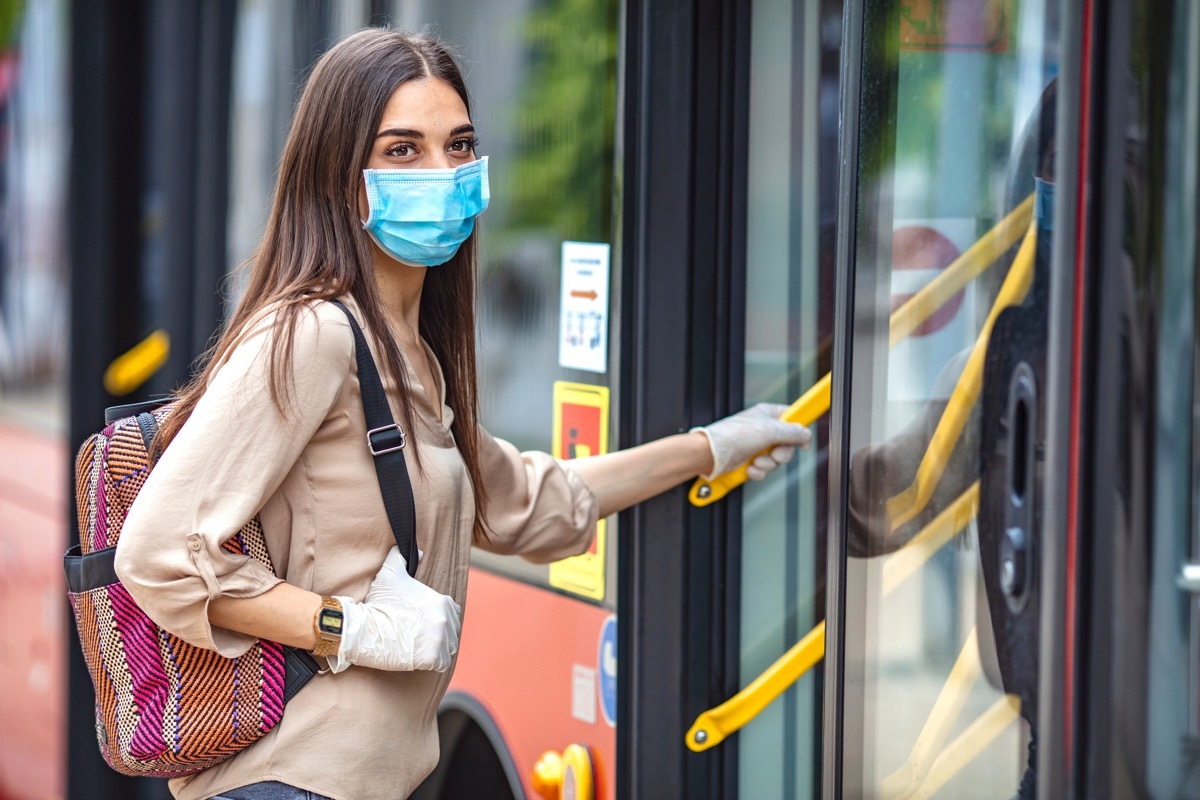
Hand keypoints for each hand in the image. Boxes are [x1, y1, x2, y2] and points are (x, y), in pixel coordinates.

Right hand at [329, 547, 461, 673]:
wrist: (364, 629)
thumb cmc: (378, 603)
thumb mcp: (391, 574)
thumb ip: (403, 558)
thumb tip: (419, 551)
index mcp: (442, 602)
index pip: (452, 613)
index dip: (440, 619)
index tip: (424, 624)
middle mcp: (445, 620)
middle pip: (452, 631)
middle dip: (439, 635)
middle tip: (420, 638)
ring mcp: (440, 640)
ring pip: (448, 648)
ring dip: (438, 650)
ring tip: (420, 649)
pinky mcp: (432, 658)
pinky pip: (442, 664)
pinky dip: (434, 664)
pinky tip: (420, 659)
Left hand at [693, 402, 811, 479]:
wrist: (711, 455)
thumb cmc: (732, 436)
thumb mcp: (769, 431)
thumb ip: (792, 433)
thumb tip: (806, 434)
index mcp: (767, 414)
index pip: (792, 418)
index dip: (799, 430)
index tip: (804, 443)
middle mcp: (762, 429)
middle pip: (787, 444)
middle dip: (781, 454)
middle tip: (774, 454)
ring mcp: (756, 445)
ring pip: (776, 459)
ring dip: (768, 464)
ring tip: (756, 461)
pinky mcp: (749, 460)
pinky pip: (763, 469)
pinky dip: (758, 471)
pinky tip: (749, 468)